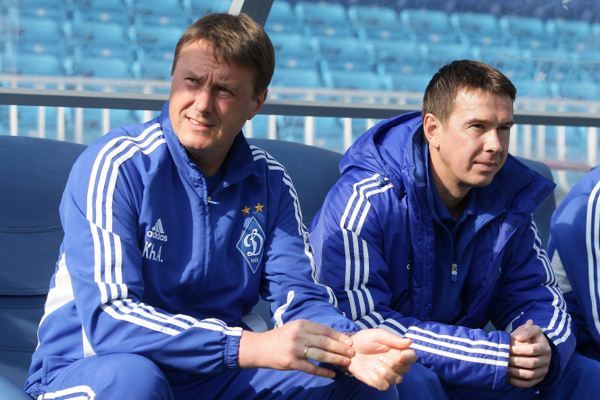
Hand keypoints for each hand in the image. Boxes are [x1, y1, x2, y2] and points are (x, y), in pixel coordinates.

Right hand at [238, 319, 354, 377]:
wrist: (261, 347)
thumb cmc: (280, 337)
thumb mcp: (295, 327)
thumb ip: (310, 330)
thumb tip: (332, 335)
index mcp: (302, 325)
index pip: (325, 330)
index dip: (339, 336)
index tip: (349, 341)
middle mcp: (299, 335)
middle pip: (325, 342)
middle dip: (341, 348)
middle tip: (352, 353)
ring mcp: (295, 349)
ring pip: (320, 355)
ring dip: (335, 359)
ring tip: (346, 363)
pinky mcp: (292, 362)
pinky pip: (311, 368)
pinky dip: (323, 372)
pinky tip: (332, 374)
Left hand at [347, 329, 415, 390]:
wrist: (349, 350)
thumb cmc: (365, 340)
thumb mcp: (378, 335)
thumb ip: (393, 339)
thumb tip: (409, 341)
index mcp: (398, 351)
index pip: (412, 357)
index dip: (408, 358)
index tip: (399, 355)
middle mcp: (396, 364)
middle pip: (405, 369)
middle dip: (394, 364)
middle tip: (381, 358)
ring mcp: (388, 374)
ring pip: (396, 379)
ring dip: (385, 372)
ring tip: (374, 364)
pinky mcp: (378, 382)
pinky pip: (384, 386)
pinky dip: (377, 379)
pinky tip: (370, 371)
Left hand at [508, 319, 551, 387]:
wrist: (534, 346)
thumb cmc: (529, 337)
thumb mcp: (529, 329)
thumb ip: (525, 330)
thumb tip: (519, 337)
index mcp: (544, 347)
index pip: (533, 350)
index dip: (519, 349)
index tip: (509, 348)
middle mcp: (546, 360)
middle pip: (531, 363)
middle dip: (516, 361)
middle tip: (504, 359)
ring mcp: (543, 371)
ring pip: (530, 374)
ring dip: (516, 372)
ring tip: (505, 368)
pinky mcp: (539, 379)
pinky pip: (529, 383)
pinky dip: (519, 382)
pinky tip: (508, 378)